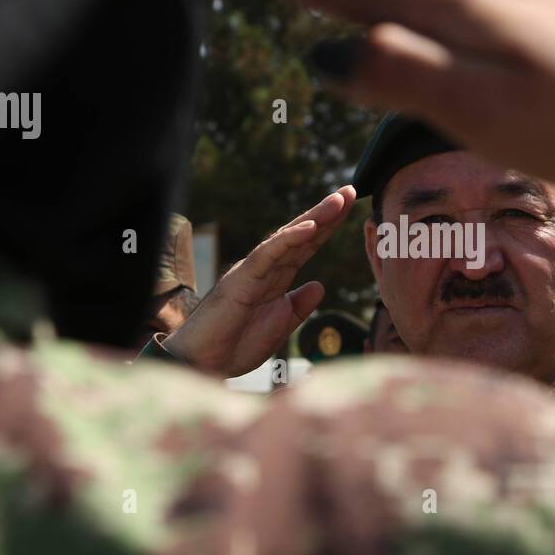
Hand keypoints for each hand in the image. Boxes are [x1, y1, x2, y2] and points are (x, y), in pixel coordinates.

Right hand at [162, 186, 356, 375]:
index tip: (350, 208)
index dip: (328, 227)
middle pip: (300, 234)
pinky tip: (310, 226)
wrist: (204, 364)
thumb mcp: (280, 325)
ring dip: (313, 217)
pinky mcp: (241, 279)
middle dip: (326, 213)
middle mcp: (265, 268)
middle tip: (350, 190)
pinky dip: (289, 239)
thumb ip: (299, 306)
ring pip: (286, 237)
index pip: (306, 246)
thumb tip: (319, 286)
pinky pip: (268, 254)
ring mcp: (252, 271)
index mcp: (276, 278)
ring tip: (336, 201)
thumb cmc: (236, 345)